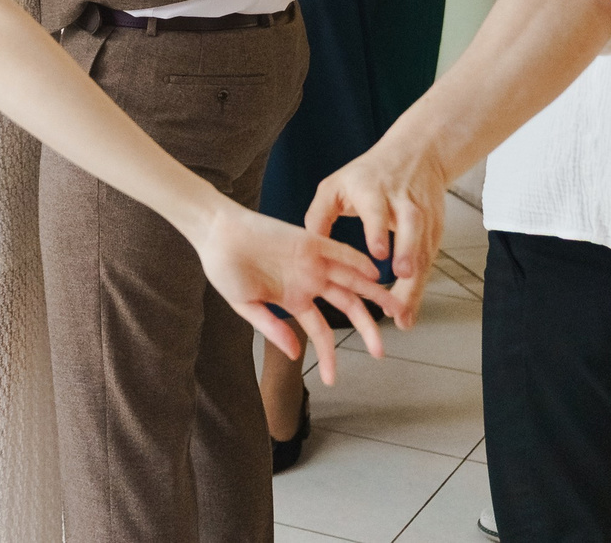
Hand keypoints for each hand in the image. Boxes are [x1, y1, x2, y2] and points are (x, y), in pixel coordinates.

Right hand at [194, 202, 404, 383]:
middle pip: (347, 306)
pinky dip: (356, 261)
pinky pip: (339, 252)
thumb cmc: (224, 268)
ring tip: (395, 308)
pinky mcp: (309, 241)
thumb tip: (294, 353)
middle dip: (367, 328)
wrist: (215, 231)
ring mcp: (312, 262)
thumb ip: (271, 327)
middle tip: (382, 352)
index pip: (320, 332)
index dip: (328, 356)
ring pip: (351, 280)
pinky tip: (373, 273)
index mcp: (294, 300)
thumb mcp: (246, 305)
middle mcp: (309, 282)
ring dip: (373, 294)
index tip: (332, 380)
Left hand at [305, 139, 447, 315]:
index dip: (378, 230)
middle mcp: (402, 201)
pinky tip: (408, 309)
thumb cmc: (369, 174)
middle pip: (411, 227)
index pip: (378, 210)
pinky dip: (420, 286)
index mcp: (374, 189)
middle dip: (408, 252)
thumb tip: (307, 250)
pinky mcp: (435, 229)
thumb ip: (319, 215)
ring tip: (403, 313)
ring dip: (416, 282)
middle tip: (403, 276)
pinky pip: (429, 260)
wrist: (417, 153)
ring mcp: (422, 215)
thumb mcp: (336, 185)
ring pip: (424, 249)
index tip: (378, 253)